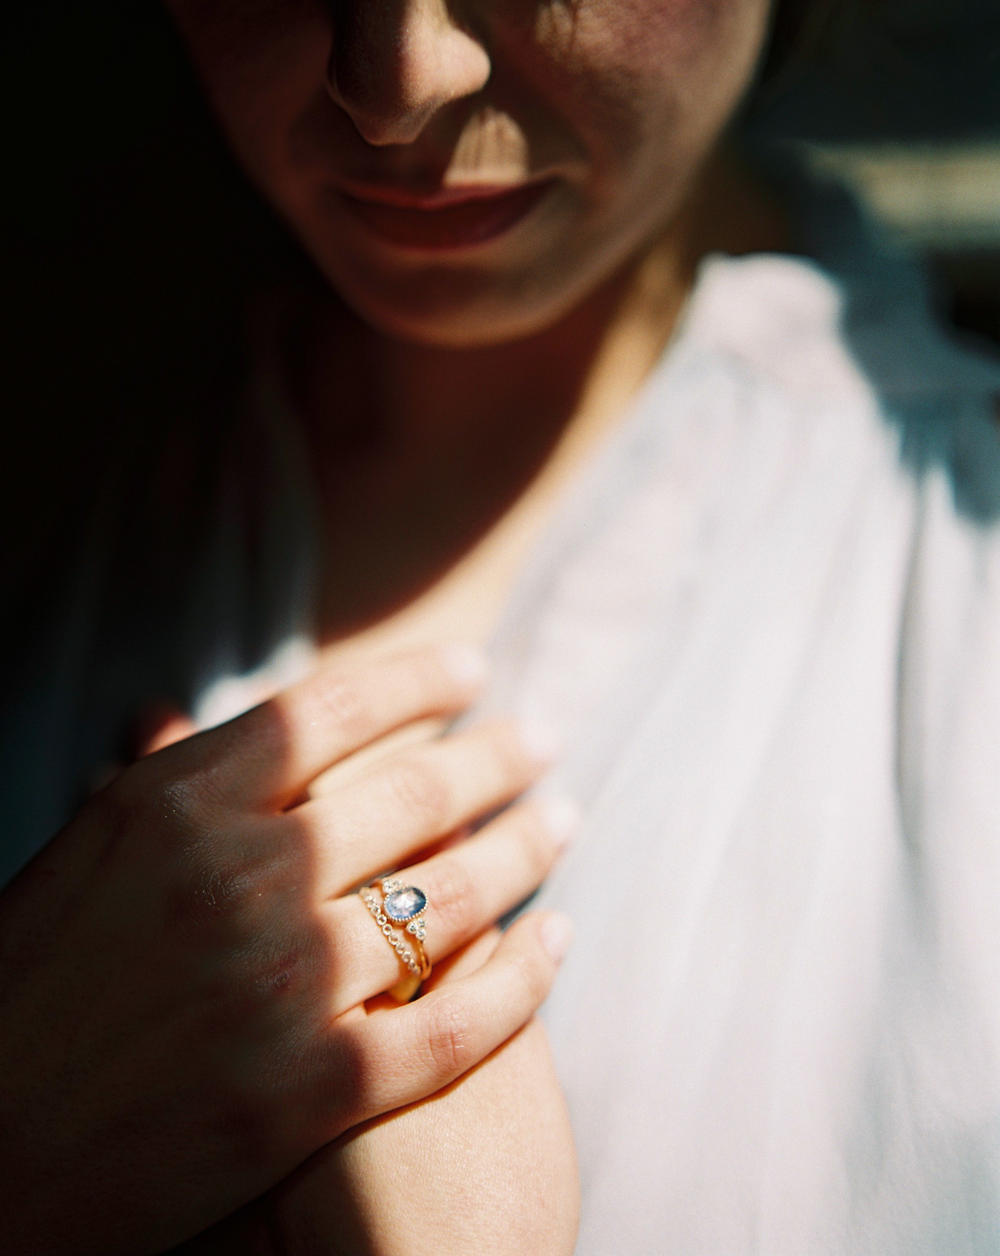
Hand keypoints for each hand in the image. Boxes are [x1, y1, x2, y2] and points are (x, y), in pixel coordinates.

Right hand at [0, 646, 569, 1254]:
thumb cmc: (24, 994)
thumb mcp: (86, 853)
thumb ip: (168, 784)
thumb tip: (188, 711)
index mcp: (175, 804)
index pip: (331, 708)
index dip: (420, 680)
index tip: (475, 670)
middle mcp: (243, 876)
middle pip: (415, 790)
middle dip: (499, 756)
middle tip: (545, 739)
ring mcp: (287, 984)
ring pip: (455, 895)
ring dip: (527, 847)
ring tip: (564, 821)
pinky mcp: (318, 1091)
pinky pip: (461, 1020)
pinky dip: (527, 977)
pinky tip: (559, 941)